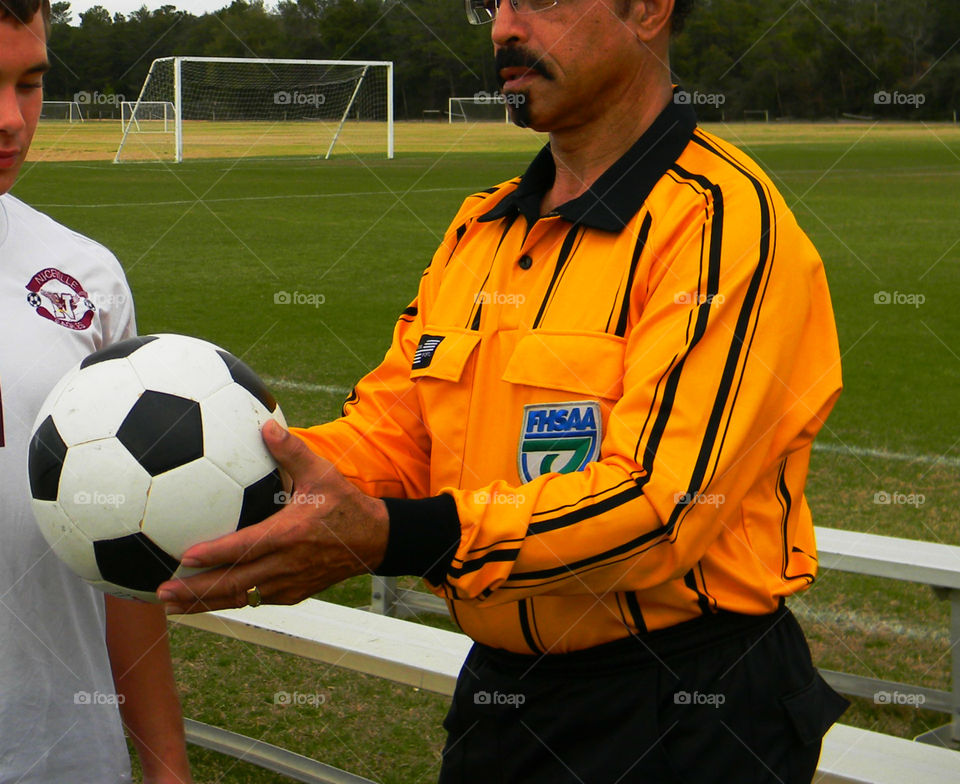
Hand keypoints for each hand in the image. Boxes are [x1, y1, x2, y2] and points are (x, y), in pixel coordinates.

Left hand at [157, 420, 388, 613]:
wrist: (374, 540)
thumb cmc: (345, 504)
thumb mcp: (323, 473)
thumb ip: (292, 451)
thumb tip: (265, 425)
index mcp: (290, 534)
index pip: (246, 547)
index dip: (216, 554)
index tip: (186, 556)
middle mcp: (287, 564)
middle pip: (236, 584)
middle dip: (197, 591)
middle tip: (163, 592)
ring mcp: (290, 583)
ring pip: (242, 597)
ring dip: (206, 602)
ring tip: (172, 604)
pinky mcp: (294, 593)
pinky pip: (256, 600)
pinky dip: (230, 601)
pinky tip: (207, 601)